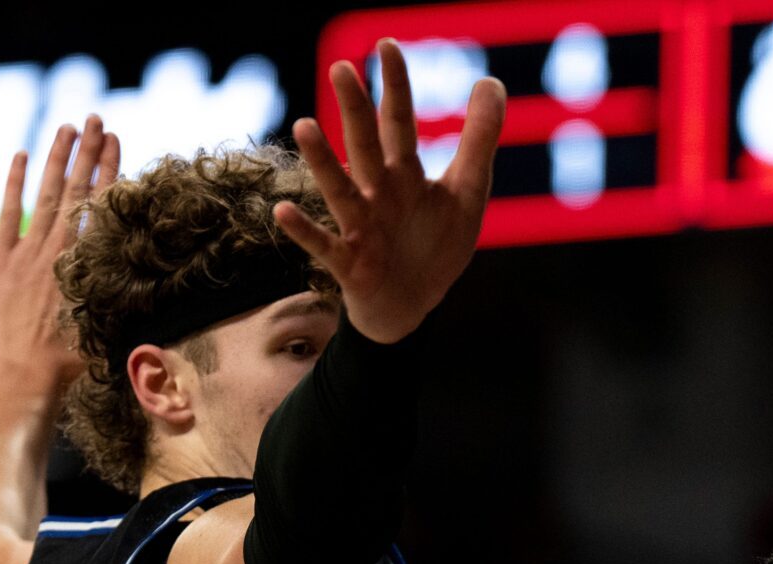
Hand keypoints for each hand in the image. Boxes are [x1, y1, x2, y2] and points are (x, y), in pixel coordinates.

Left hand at [0, 116, 119, 403]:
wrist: (21, 382)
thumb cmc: (67, 370)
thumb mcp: (105, 333)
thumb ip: (124, 305)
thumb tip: (156, 289)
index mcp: (88, 265)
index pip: (103, 204)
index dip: (110, 169)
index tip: (117, 140)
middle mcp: (59, 250)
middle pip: (77, 190)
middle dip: (87, 151)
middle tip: (96, 117)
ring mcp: (26, 253)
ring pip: (46, 194)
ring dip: (57, 158)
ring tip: (68, 126)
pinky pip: (8, 213)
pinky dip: (14, 183)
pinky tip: (20, 156)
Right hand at [279, 40, 504, 343]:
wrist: (412, 309)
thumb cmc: (434, 246)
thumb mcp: (468, 193)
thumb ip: (479, 139)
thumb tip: (489, 81)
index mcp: (404, 175)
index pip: (398, 122)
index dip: (395, 87)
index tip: (387, 45)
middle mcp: (376, 194)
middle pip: (365, 146)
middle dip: (355, 110)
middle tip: (341, 69)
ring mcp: (360, 227)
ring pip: (339, 189)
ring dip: (322, 161)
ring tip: (304, 125)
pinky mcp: (351, 265)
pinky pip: (324, 246)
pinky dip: (304, 231)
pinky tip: (283, 211)